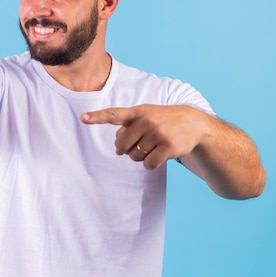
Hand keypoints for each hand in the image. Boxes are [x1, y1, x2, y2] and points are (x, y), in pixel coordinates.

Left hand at [81, 104, 208, 169]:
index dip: (97, 117)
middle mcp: (146, 121)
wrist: (193, 123)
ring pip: (134, 157)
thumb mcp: (145, 117)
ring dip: (140, 157)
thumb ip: (128, 128)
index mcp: (138, 112)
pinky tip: (159, 156)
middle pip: (122, 145)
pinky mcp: (168, 146)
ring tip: (152, 147)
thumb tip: (117, 149)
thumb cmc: (163, 120)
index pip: (114, 114)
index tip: (82, 118)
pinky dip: (150, 164)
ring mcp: (158, 133)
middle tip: (137, 146)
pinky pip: (148, 164)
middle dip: (126, 150)